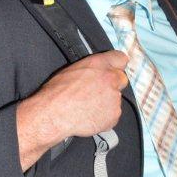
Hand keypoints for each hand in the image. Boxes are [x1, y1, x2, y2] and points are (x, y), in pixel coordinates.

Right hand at [16, 50, 128, 170]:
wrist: (54, 114)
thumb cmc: (57, 92)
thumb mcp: (72, 70)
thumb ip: (91, 70)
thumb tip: (94, 74)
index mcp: (99, 64)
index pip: (121, 58)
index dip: (116, 66)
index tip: (113, 71)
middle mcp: (110, 78)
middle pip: (122, 79)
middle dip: (113, 85)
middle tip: (98, 93)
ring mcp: (115, 97)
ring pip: (115, 99)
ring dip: (106, 103)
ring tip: (88, 108)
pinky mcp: (114, 115)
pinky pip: (112, 116)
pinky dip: (104, 118)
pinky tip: (90, 118)